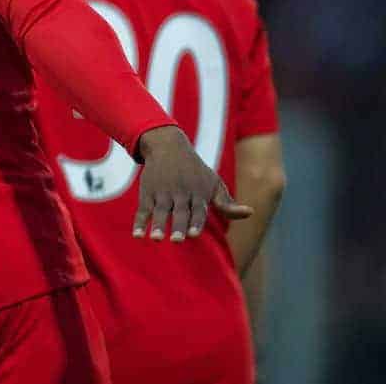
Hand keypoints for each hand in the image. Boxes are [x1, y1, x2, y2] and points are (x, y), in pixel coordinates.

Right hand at [133, 125, 253, 241]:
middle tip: (177, 240)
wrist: (168, 146)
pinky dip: (139, 222)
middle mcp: (180, 193)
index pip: (198, 210)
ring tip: (156, 239)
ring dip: (157, 225)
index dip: (195, 222)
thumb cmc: (196, 171)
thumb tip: (250, 213)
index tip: (194, 234)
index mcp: (198, 193)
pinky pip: (143, 210)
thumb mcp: (213, 183)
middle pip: (179, 212)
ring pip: (159, 211)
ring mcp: (162, 193)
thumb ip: (227, 204)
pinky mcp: (147, 193)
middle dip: (177, 226)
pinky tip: (137, 235)